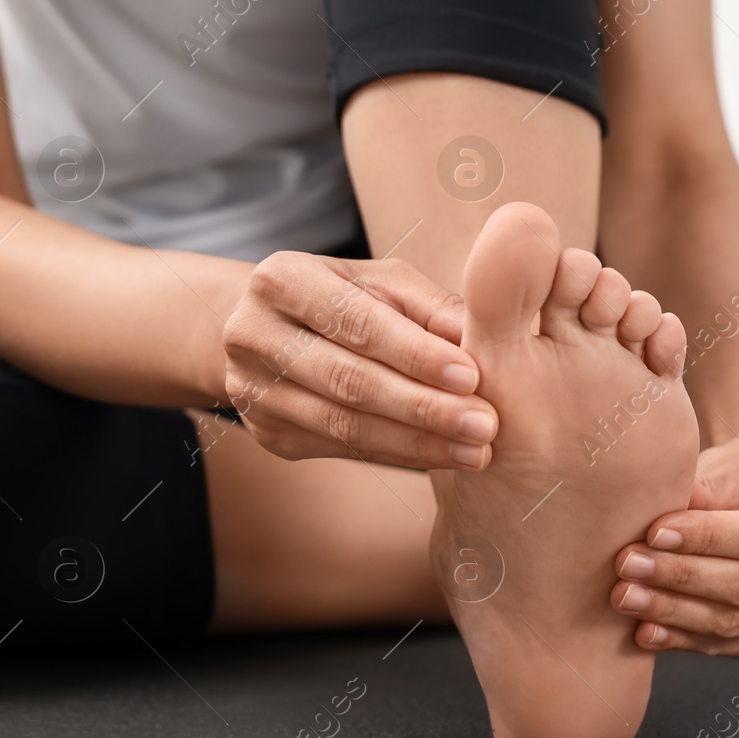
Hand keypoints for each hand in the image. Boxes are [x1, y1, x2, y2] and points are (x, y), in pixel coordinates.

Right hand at [222, 251, 496, 467]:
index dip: (415, 353)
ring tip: (474, 451)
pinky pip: (342, 450)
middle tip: (485, 424)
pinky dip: (398, 455)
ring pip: (344, 424)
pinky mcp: (268, 432)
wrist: (271, 330)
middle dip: (425, 407)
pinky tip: (440, 457)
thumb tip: (483, 338)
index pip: (357, 322)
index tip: (471, 376)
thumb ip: (430, 307)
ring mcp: (253, 389)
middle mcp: (253, 334)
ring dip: (417, 442)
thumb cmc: (345, 298)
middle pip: (349, 379)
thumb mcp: (382, 283)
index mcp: (282, 280)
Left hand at [609, 437, 738, 655]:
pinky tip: (644, 630)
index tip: (655, 532)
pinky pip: (723, 646)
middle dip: (681, 577)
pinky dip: (680, 639)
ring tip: (625, 595)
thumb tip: (659, 516)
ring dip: (672, 612)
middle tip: (629, 564)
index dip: (707, 539)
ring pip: (731, 622)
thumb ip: (704, 491)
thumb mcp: (736, 469)